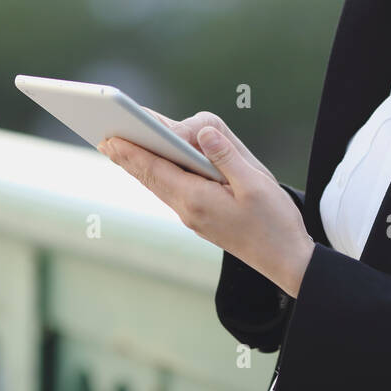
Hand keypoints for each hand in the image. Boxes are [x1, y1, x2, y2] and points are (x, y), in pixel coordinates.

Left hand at [96, 110, 315, 297]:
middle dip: (128, 157)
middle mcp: (189, 210)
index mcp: (197, 200)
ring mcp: (194, 217)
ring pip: (160, 186)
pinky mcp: (202, 219)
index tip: (110, 137)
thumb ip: (226, 155)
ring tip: (123, 149)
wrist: (286, 260)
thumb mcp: (255, 183)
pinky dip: (159, 175)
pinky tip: (156, 167)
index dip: (132, 151)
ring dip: (141, 166)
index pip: (155, 170)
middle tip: (104, 138)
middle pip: (151, 178)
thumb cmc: (274, 222)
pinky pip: (173, 192)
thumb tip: (201, 131)